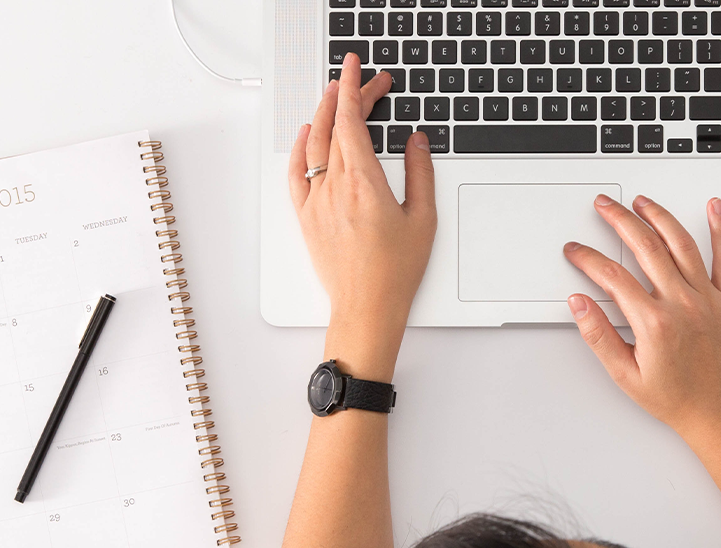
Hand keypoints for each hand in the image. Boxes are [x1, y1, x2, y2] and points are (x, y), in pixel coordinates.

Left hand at [288, 54, 436, 342]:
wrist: (366, 307)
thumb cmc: (395, 272)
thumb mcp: (423, 218)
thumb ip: (421, 173)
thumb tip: (416, 141)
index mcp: (364, 182)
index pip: (352, 120)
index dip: (354, 88)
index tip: (357, 68)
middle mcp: (335, 186)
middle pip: (335, 126)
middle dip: (346, 95)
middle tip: (359, 80)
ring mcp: (316, 200)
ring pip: (314, 144)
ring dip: (323, 114)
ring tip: (334, 95)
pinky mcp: (307, 216)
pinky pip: (296, 172)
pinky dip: (300, 147)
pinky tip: (307, 134)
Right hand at [564, 195, 720, 438]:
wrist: (718, 414)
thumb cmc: (675, 398)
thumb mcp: (625, 375)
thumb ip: (599, 336)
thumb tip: (579, 303)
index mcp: (654, 323)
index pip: (612, 276)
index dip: (588, 258)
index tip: (576, 250)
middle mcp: (682, 304)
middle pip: (645, 247)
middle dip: (619, 220)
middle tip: (604, 206)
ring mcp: (708, 299)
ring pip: (681, 244)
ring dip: (659, 216)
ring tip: (642, 201)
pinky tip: (713, 207)